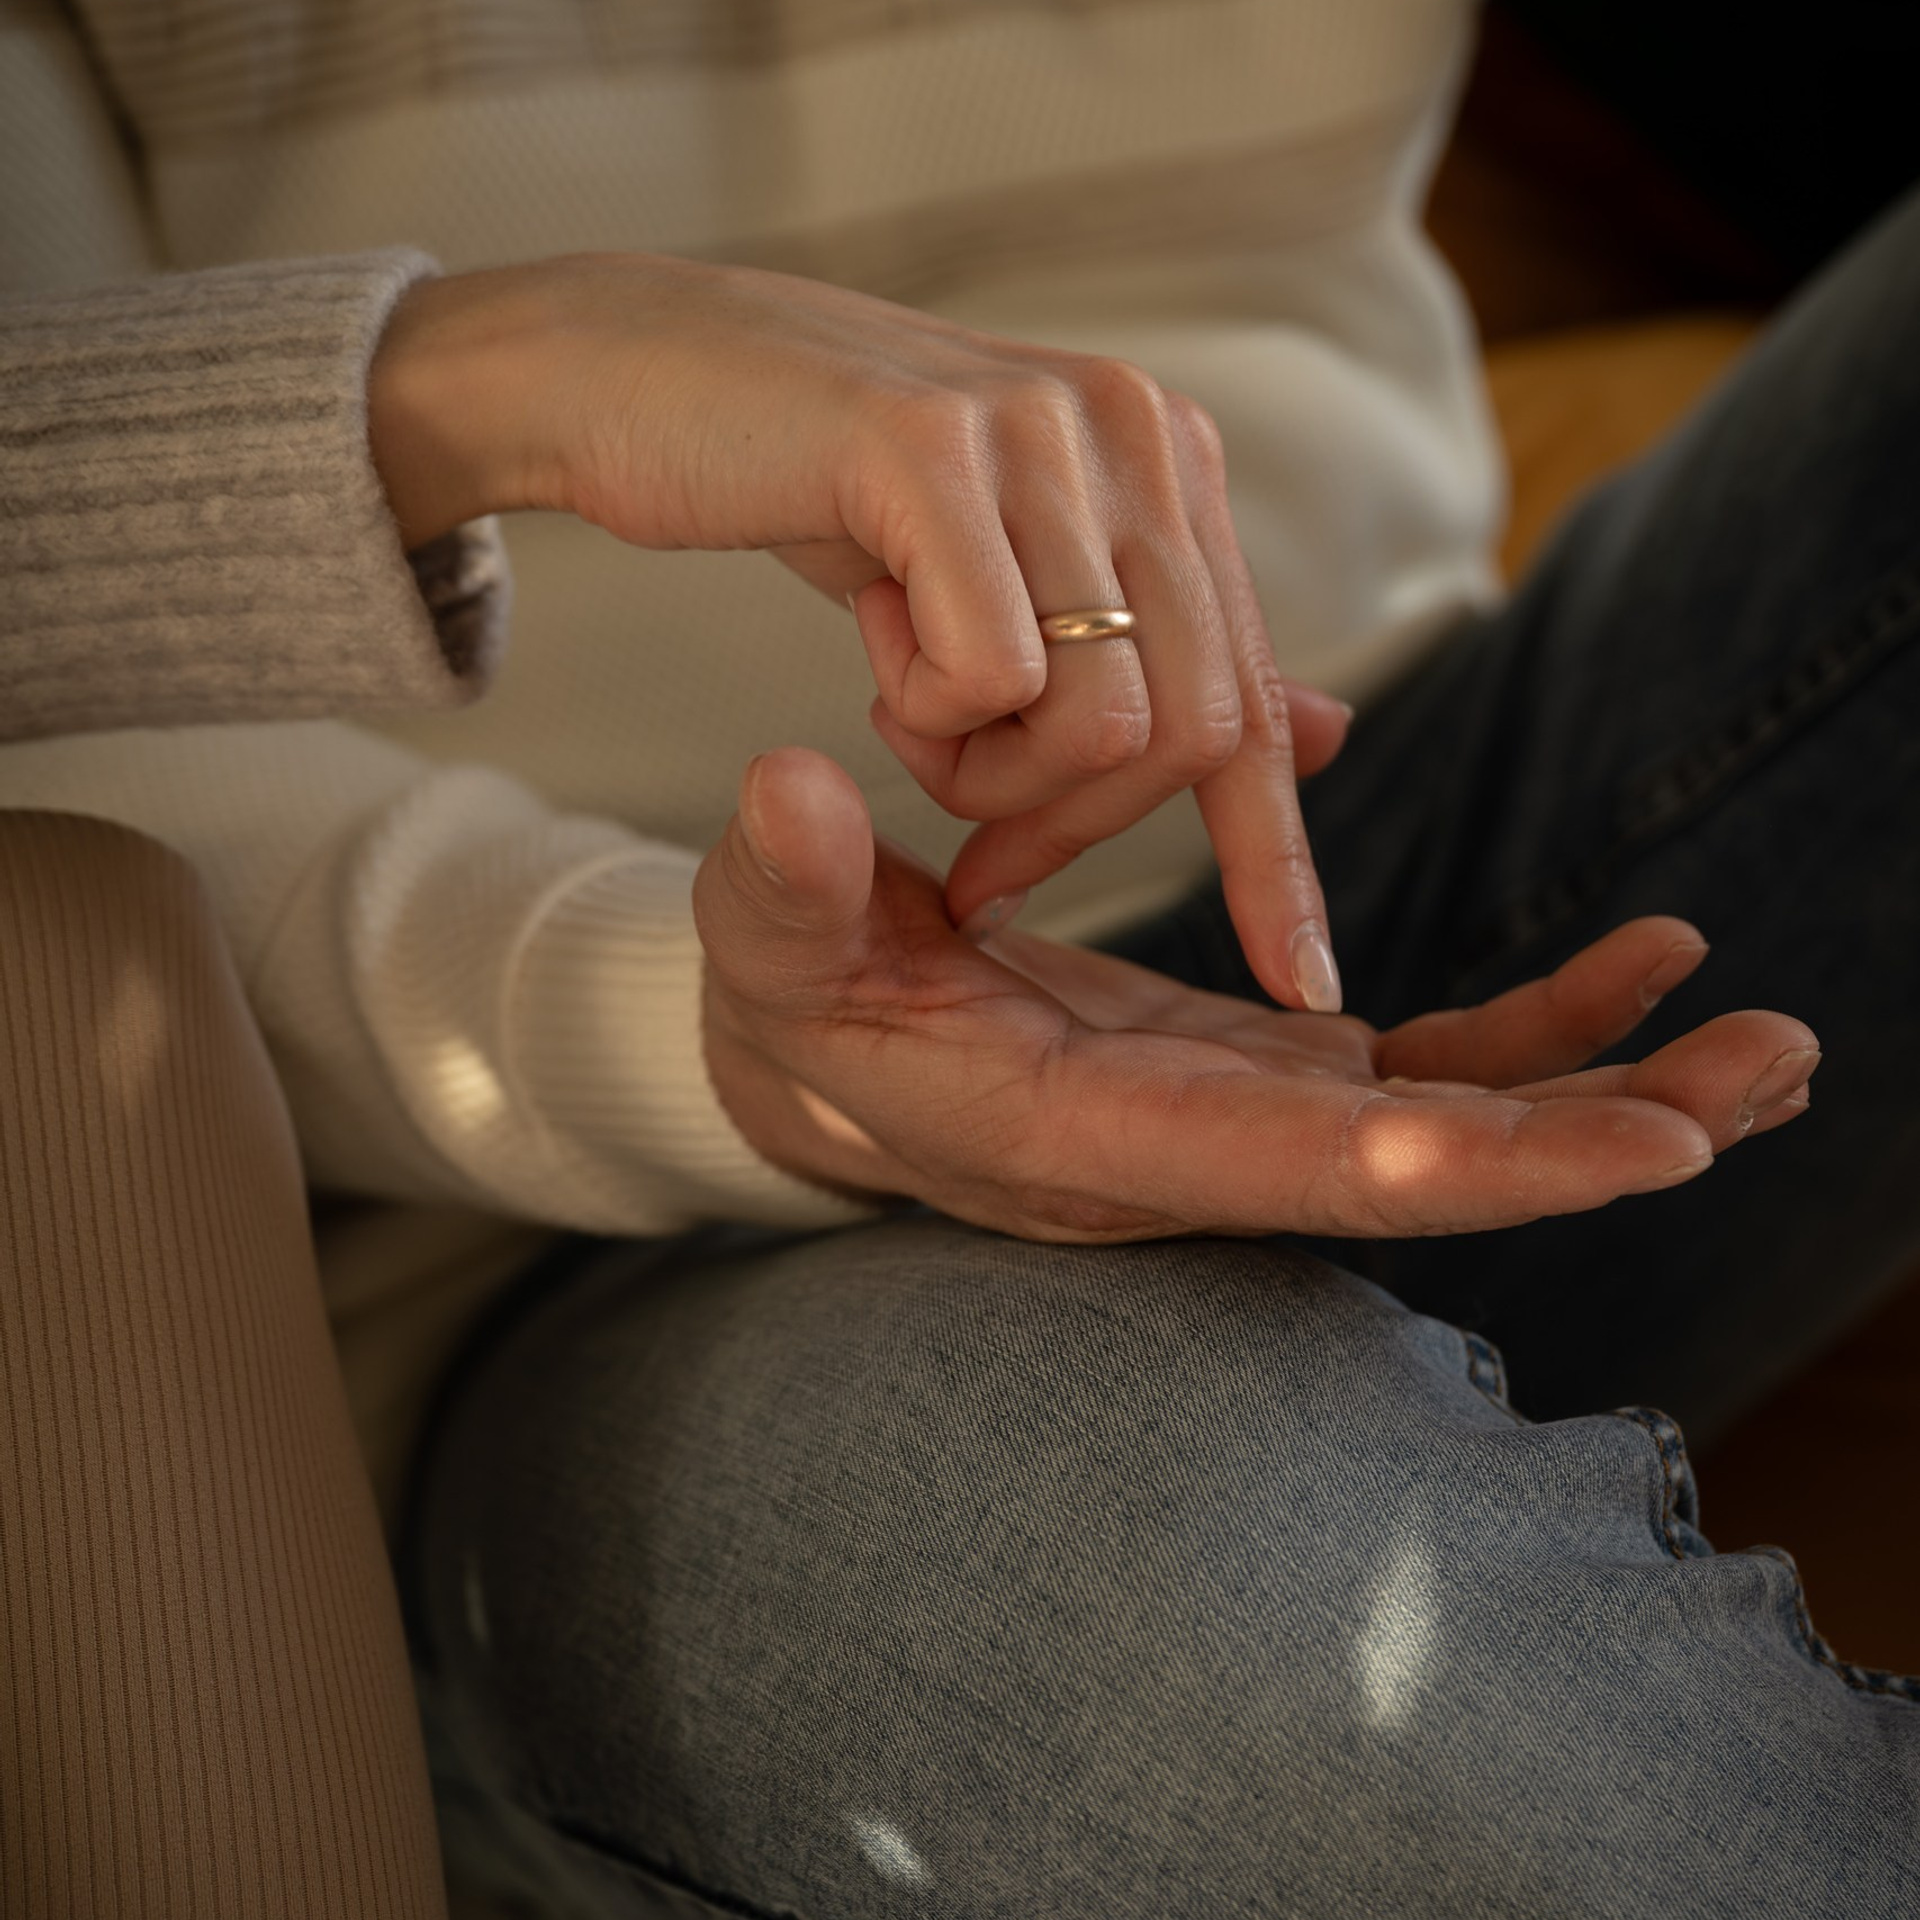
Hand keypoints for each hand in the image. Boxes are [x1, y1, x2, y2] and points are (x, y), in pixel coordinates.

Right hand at [368, 253, 1351, 1008]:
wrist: (646, 375)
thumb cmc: (831, 496)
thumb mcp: (1015, 581)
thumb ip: (1160, 655)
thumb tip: (1328, 732)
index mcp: (1169, 468)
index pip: (1256, 699)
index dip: (1278, 858)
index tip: (1303, 986)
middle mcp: (1135, 434)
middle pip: (1189, 732)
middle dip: (1075, 832)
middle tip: (973, 852)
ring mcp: (1040, 431)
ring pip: (1103, 721)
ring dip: (988, 778)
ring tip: (906, 715)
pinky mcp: (929, 448)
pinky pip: (989, 675)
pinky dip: (926, 715)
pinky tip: (869, 645)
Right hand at [696, 750, 1817, 1239]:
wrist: (826, 1043)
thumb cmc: (795, 996)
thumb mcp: (770, 938)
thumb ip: (785, 883)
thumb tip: (789, 786)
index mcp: (1077, 1134)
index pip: (1282, 1167)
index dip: (1456, 1164)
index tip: (1632, 1151)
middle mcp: (1184, 1151)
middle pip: (1412, 1172)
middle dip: (1592, 1143)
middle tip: (1770, 1079)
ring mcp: (1241, 1112)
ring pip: (1448, 1125)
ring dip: (1612, 1092)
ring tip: (1773, 1043)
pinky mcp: (1264, 1065)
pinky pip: (1425, 1065)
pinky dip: (1541, 1033)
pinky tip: (1641, 972)